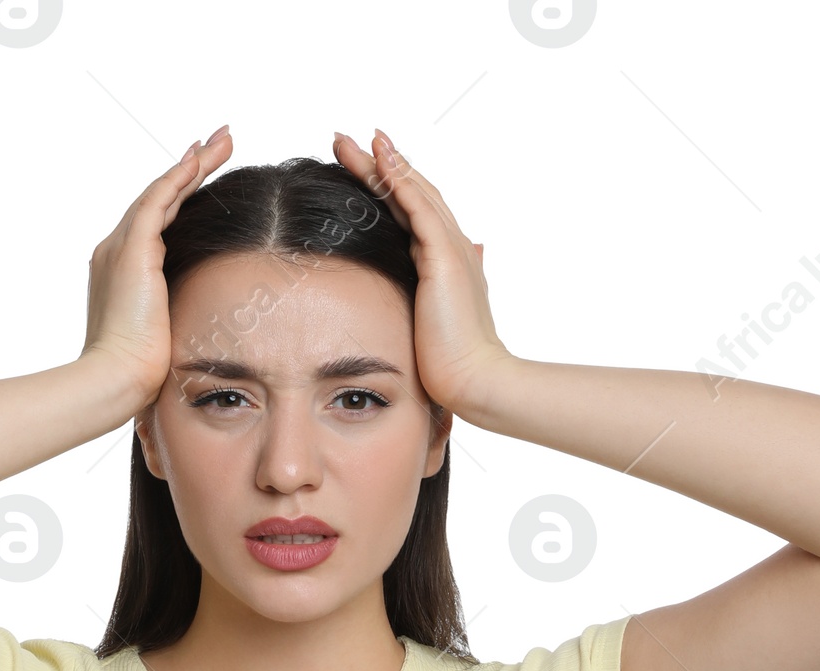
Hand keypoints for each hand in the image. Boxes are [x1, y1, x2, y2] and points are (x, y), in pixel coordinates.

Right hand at [80, 125, 233, 411]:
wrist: (115, 378)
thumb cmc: (138, 372)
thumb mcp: (160, 336)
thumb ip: (173, 318)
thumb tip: (197, 325)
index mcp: (121, 270)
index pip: (155, 221)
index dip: (179, 194)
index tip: (200, 172)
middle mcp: (115, 250)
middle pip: (159, 197)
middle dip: (190, 168)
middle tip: (216, 141)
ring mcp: (121, 247)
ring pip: (162, 192)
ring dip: (193, 163)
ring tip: (222, 139)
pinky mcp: (133, 250)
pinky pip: (159, 200)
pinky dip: (180, 177)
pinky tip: (201, 158)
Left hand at [331, 129, 515, 420]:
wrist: (473, 380)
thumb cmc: (449, 364)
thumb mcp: (430, 325)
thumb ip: (426, 302)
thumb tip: (422, 293)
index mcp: (445, 263)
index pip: (413, 214)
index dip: (388, 188)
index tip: (362, 168)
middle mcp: (451, 247)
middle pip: (410, 194)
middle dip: (378, 166)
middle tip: (346, 141)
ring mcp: (450, 248)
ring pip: (412, 192)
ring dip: (381, 163)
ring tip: (350, 140)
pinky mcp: (443, 256)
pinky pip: (418, 206)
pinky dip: (399, 179)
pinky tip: (379, 157)